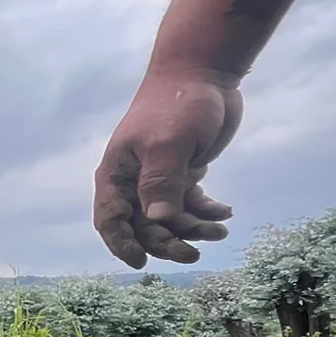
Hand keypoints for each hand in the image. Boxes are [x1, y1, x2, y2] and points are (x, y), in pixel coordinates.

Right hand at [94, 72, 238, 267]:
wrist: (204, 74)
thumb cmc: (177, 104)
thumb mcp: (168, 143)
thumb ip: (161, 182)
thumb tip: (158, 220)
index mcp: (118, 173)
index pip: (110, 219)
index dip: (122, 244)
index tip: (142, 262)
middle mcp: (134, 180)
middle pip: (143, 225)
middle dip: (167, 242)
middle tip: (194, 254)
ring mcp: (159, 178)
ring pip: (170, 218)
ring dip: (193, 229)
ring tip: (220, 230)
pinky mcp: (183, 172)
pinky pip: (190, 204)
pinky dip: (206, 212)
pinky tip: (225, 212)